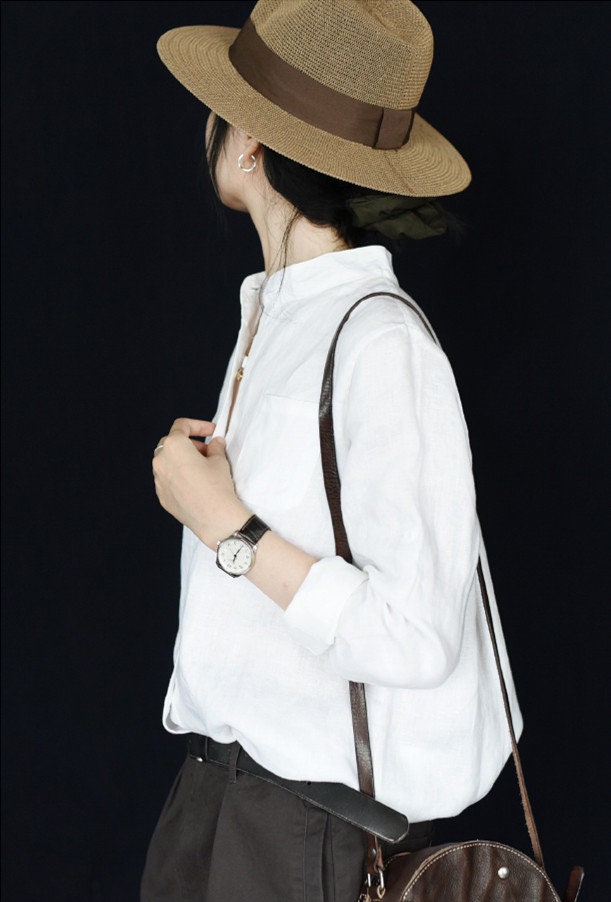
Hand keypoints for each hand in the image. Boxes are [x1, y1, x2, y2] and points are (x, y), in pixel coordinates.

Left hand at [152, 418, 249, 547]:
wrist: (215, 518)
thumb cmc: (217, 486)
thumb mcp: (220, 461)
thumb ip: (215, 447)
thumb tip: (215, 443)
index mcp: (174, 446)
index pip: (182, 426)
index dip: (198, 426)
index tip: (211, 432)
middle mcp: (161, 461)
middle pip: (171, 443)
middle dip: (189, 444)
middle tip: (207, 451)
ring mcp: (159, 480)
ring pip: (168, 462)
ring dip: (183, 460)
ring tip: (202, 468)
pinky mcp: (162, 496)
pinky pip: (168, 480)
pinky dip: (179, 476)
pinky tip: (195, 484)